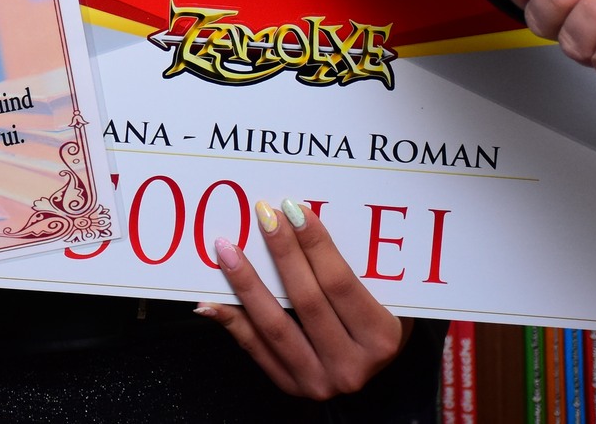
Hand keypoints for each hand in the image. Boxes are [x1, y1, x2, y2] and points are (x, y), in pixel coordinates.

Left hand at [196, 198, 409, 399]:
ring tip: (227, 249)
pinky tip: (211, 299)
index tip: (293, 210)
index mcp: (380, 339)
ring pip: (274, 325)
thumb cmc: (379, 320)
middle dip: (282, 252)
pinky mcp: (290, 385)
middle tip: (263, 216)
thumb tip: (302, 220)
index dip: (314, 244)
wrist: (371, 365)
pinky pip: (254, 348)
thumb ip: (352, 268)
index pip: (339, 283)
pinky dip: (231, 320)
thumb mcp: (385, 297)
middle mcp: (351, 366)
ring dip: (247, 282)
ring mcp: (318, 381)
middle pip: (306, 300)